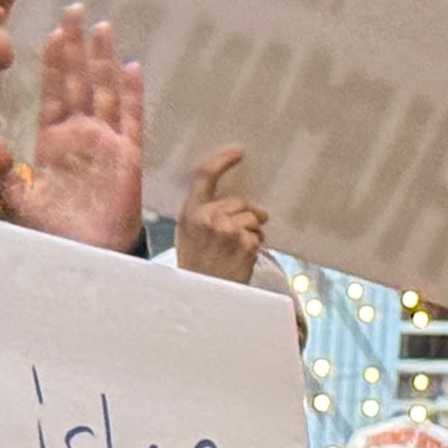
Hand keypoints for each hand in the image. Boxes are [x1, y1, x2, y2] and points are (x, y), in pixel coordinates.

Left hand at [0, 6, 146, 253]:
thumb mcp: (19, 196)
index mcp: (54, 139)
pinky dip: (132, 94)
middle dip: (77, 47)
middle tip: (76, 11)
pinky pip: (131, 119)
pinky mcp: (127, 154)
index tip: (52, 32)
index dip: (54, 62)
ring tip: (102, 27)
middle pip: (79, 80)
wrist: (85, 253)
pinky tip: (131, 68)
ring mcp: (106, 141)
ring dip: (103, 60)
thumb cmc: (55, 227)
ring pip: (105, 90)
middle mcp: (81, 133)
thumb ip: (4, 166)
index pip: (53, 91)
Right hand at [170, 143, 268, 283]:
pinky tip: (241, 260)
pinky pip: (258, 236)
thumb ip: (205, 212)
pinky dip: (255, 246)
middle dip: (245, 214)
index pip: (205, 174)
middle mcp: (208, 217)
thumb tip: (235, 201)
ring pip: (253, 218)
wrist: (201, 297)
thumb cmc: (196, 265)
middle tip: (238, 234)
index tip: (238, 151)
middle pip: (240, 202)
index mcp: (190, 212)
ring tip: (237, 251)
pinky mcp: (246, 244)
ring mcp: (228, 230)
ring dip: (251, 231)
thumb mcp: (189, 234)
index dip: (222, 158)